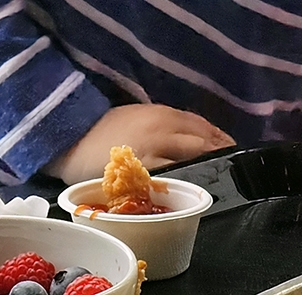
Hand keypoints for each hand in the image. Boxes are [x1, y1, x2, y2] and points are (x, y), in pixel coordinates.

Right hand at [46, 104, 234, 181]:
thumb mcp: (133, 117)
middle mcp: (162, 126)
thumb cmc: (98, 131)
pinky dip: (189, 178)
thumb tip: (185, 139)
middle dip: (222, 153)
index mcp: (160, 112)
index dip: (221, 137)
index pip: (201, 124)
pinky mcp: (145, 168)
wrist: (70, 140)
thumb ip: (160, 126)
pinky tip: (195, 188)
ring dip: (210, 166)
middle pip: (204, 140)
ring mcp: (155, 148)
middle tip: (231, 167)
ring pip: (195, 156)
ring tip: (218, 178)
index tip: (232, 149)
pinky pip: (176, 174)